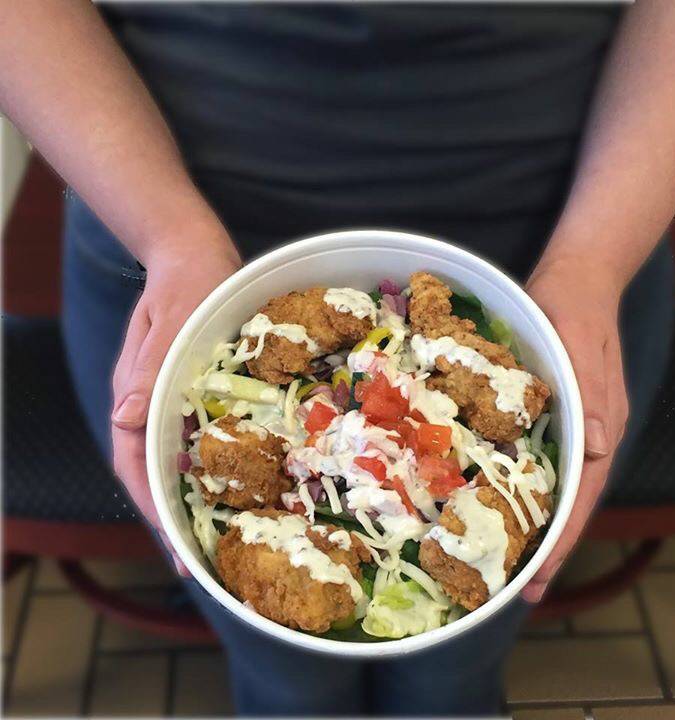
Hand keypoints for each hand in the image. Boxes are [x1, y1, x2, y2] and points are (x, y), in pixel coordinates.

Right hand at [111, 235, 241, 574]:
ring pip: (175, 457)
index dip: (152, 505)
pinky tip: (236, 481)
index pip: (135, 462)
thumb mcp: (169, 319)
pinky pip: (197, 434)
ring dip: (191, 495)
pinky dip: (210, 464)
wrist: (192, 253)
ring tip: (219, 533)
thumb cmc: (186, 281)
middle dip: (173, 515)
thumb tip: (125, 416)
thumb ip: (149, 365)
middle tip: (201, 558)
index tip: (175, 544)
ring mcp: (171, 397)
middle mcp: (149, 402)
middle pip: (154, 470)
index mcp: (136, 391)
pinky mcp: (194, 389)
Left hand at [522, 255, 628, 601]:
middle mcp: (587, 434)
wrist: (575, 278)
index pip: (582, 496)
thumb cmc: (575, 307)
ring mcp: (569, 426)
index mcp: (601, 426)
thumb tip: (598, 446)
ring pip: (551, 486)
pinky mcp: (548, 413)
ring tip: (500, 561)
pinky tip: (494, 502)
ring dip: (530, 524)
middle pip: (567, 502)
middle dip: (544, 547)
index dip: (560, 540)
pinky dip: (519, 488)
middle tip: (512, 589)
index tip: (537, 579)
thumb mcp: (582, 343)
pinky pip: (534, 459)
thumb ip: (592, 392)